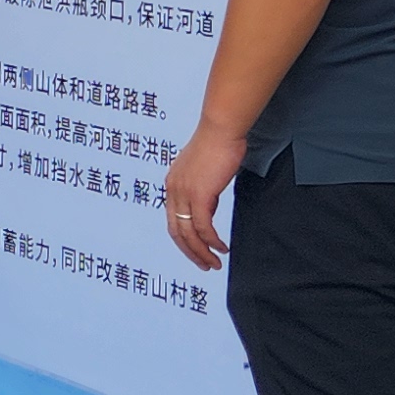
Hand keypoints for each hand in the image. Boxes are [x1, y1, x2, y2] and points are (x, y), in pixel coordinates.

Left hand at [163, 123, 246, 273]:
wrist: (221, 129)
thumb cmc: (217, 144)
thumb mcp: (203, 170)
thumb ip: (202, 188)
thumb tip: (208, 205)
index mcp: (172, 184)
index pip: (172, 220)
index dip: (184, 240)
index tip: (197, 251)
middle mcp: (173, 190)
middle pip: (176, 232)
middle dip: (191, 252)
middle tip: (204, 265)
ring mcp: (184, 193)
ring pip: (189, 234)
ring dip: (202, 252)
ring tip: (214, 263)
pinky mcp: (199, 195)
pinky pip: (204, 227)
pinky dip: (212, 241)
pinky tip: (222, 247)